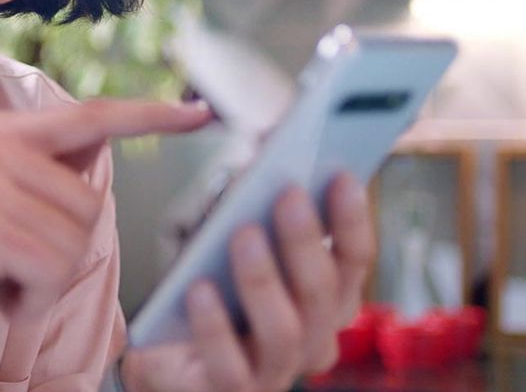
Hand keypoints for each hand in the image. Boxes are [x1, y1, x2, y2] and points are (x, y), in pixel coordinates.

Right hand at [0, 98, 213, 376]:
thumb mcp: (14, 215)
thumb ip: (53, 176)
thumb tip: (106, 139)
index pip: (91, 116)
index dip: (150, 116)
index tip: (200, 112)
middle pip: (91, 200)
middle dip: (64, 253)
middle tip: (12, 269)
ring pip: (76, 237)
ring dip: (47, 281)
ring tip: (1, 281)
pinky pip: (51, 267)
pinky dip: (32, 299)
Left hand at [121, 173, 375, 391]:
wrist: (169, 351)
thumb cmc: (213, 288)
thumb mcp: (239, 242)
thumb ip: (260, 210)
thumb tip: (268, 156)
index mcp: (328, 299)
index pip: (355, 259)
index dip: (352, 219)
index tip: (341, 176)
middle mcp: (313, 338)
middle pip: (324, 293)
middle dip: (307, 241)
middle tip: (288, 194)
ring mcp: (276, 370)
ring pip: (284, 331)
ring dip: (264, 278)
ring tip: (243, 234)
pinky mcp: (233, 391)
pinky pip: (230, 365)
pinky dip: (215, 325)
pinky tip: (199, 289)